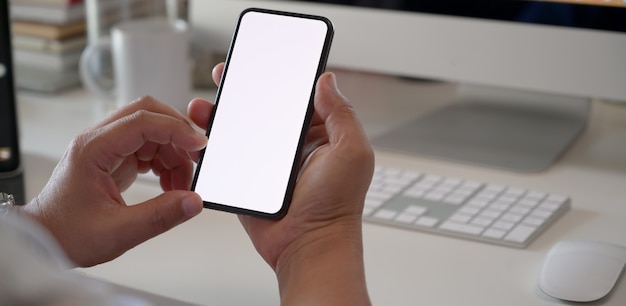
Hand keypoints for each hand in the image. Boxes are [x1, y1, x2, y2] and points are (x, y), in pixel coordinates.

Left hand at [21, 97, 206, 266]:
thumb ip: (160, 216)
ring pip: (151, 132)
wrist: (44, 241)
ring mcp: (106, 148)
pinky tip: (168, 185)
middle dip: (177, 134)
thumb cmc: (67, 234)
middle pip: (147, 115)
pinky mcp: (113, 159)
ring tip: (179, 186)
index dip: (175, 130)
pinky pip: (147, 148)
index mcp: (92, 149)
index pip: (142, 122)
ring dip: (173, 154)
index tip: (199, 146)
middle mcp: (98, 141)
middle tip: (197, 158)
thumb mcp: (117, 232)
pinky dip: (164, 163)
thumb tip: (193, 202)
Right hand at [189, 64, 373, 303]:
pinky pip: (228, 158)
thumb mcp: (351, 152)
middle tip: (227, 77)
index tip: (263, 63)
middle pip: (263, 110)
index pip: (297, 99)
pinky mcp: (248, 181)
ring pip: (241, 131)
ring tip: (205, 106)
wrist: (310, 247)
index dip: (280, 79)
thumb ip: (341, 114)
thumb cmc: (337, 207)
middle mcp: (292, 147)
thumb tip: (327, 81)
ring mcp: (268, 164)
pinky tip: (202, 135)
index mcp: (318, 135)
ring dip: (222, 116)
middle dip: (244, 92)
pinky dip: (213, 146)